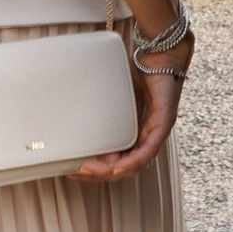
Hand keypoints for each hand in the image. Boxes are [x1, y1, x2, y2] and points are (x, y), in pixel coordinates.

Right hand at [80, 37, 190, 185]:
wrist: (160, 57)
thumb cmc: (137, 77)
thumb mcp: (112, 99)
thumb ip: (98, 111)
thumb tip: (67, 112)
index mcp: (132, 135)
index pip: (115, 163)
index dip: (95, 170)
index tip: (72, 169)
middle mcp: (145, 138)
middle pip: (123, 168)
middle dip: (98, 174)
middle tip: (76, 172)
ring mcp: (156, 132)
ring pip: (135, 164)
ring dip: (111, 171)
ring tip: (89, 170)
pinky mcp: (165, 123)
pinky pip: (149, 149)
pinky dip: (133, 160)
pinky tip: (118, 166)